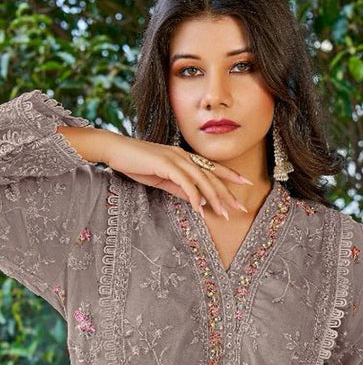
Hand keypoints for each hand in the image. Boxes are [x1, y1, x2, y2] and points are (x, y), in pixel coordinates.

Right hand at [104, 133, 252, 217]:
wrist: (114, 150)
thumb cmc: (135, 163)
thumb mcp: (161, 179)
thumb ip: (178, 188)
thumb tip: (195, 199)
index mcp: (183, 157)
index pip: (211, 167)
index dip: (230, 175)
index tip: (245, 184)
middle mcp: (183, 156)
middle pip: (211, 175)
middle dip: (228, 192)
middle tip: (241, 207)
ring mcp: (175, 158)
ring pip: (202, 179)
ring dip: (214, 198)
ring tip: (224, 213)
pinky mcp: (165, 163)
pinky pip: (185, 182)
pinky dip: (194, 196)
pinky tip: (200, 209)